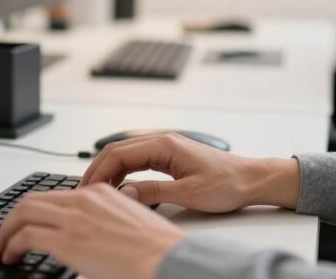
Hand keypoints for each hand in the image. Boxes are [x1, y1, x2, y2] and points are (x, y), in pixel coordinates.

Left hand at [0, 183, 184, 278]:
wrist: (166, 260)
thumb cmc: (157, 250)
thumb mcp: (131, 221)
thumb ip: (109, 217)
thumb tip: (96, 230)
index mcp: (100, 193)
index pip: (56, 195)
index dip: (36, 210)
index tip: (29, 222)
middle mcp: (84, 199)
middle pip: (33, 200)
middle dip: (14, 218)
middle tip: (7, 233)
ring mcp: (74, 219)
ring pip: (23, 214)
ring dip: (7, 231)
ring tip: (4, 246)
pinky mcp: (67, 240)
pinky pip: (25, 237)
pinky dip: (11, 245)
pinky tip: (11, 256)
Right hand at [82, 133, 299, 211]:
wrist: (251, 179)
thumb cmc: (227, 183)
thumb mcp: (189, 193)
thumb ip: (153, 193)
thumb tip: (123, 194)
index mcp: (164, 145)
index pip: (118, 153)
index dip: (98, 171)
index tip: (86, 188)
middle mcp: (162, 142)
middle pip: (117, 151)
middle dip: (97, 170)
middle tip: (84, 190)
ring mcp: (165, 148)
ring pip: (125, 155)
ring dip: (109, 171)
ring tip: (97, 192)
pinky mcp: (169, 158)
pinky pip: (137, 162)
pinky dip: (123, 173)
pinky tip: (119, 188)